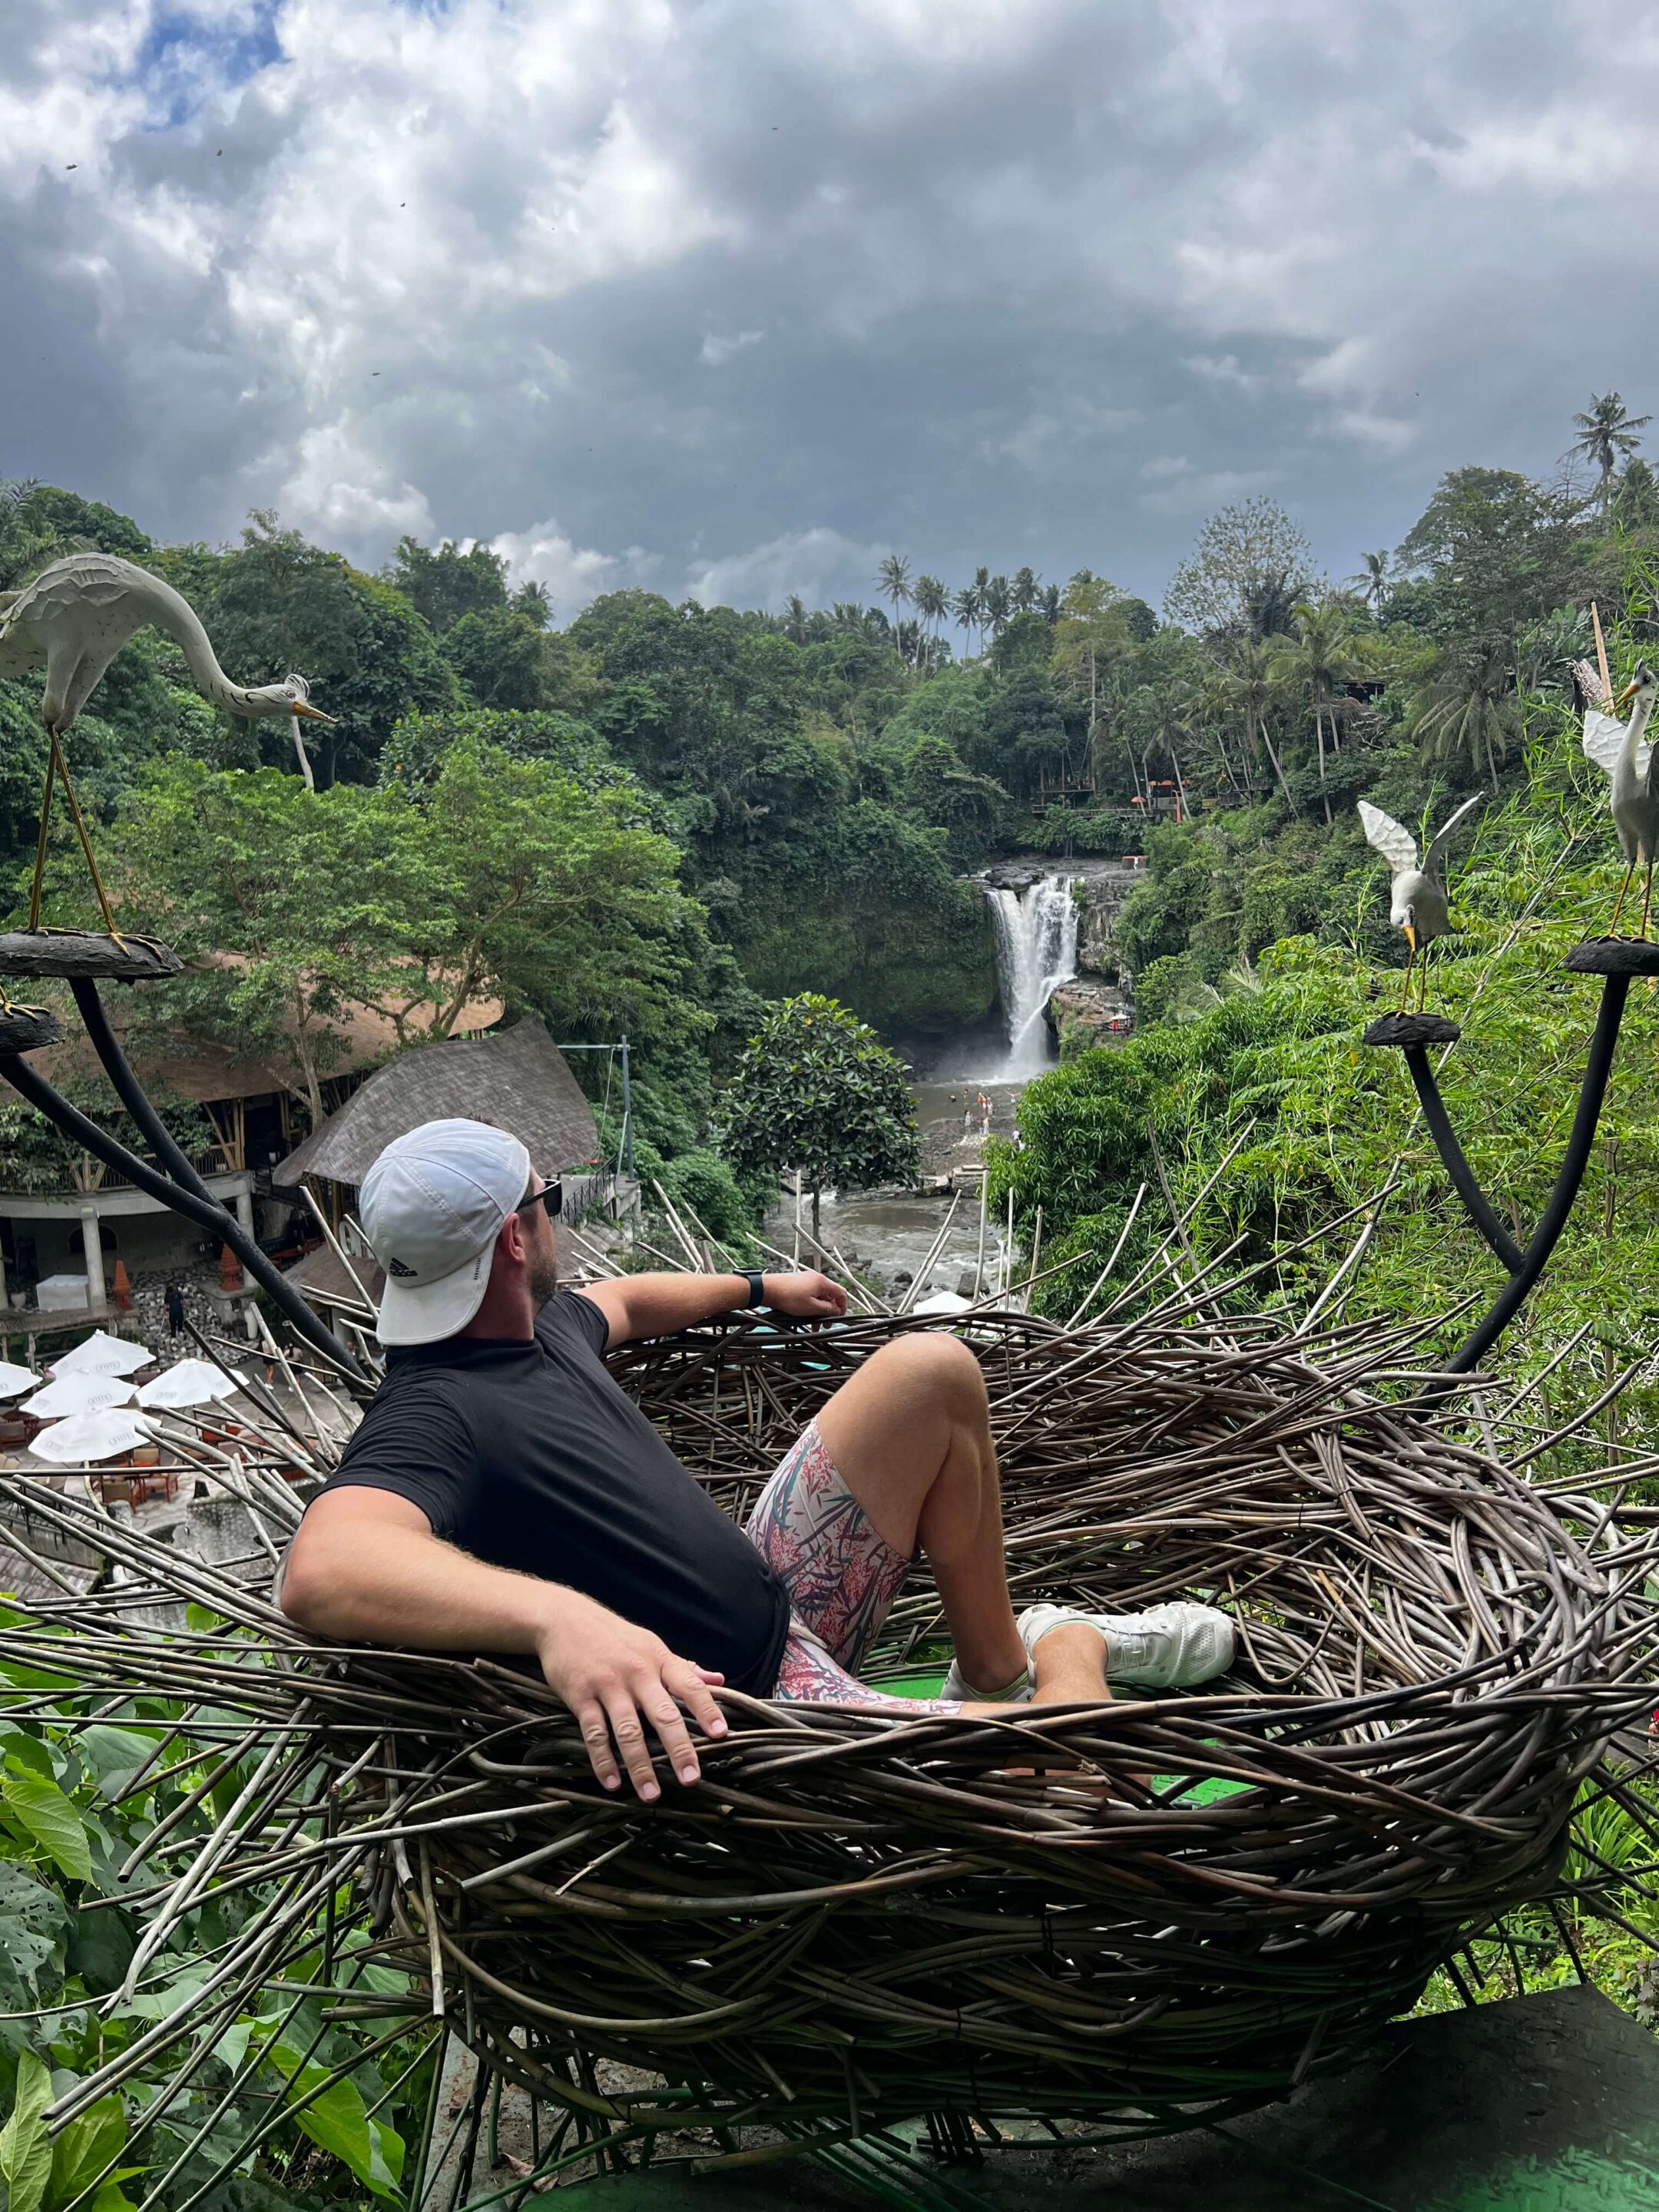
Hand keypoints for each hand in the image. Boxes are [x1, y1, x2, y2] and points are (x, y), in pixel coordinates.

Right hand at [535, 1595, 727, 1799]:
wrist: (565, 1619)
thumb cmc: (616, 1637)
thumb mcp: (652, 1645)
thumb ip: (684, 1667)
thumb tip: (720, 1680)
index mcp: (659, 1660)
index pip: (690, 1686)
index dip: (707, 1710)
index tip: (721, 1735)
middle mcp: (637, 1673)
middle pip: (663, 1713)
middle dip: (679, 1748)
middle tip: (691, 1779)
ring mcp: (608, 1685)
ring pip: (628, 1730)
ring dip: (640, 1765)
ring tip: (651, 1795)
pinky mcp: (580, 1695)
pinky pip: (594, 1733)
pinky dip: (603, 1760)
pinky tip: (612, 1783)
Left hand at [762, 1270, 847, 1318]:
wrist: (768, 1290)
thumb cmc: (787, 1296)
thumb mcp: (811, 1307)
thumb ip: (827, 1309)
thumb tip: (836, 1310)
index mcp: (822, 1282)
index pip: (841, 1293)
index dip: (842, 1306)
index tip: (839, 1316)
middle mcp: (816, 1278)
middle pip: (830, 1296)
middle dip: (829, 1312)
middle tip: (825, 1324)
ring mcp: (807, 1280)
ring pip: (819, 1297)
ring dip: (819, 1311)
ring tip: (813, 1324)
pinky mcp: (798, 1283)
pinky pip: (810, 1295)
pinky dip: (811, 1306)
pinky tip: (805, 1316)